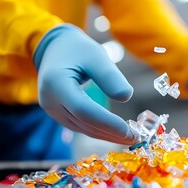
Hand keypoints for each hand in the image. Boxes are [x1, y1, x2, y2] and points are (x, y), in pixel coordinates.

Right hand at [33, 24, 135, 144]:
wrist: (54, 50)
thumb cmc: (78, 49)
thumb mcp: (96, 55)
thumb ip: (110, 76)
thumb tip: (126, 97)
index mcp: (56, 82)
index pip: (84, 110)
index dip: (107, 122)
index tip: (130, 130)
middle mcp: (50, 101)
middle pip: (84, 123)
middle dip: (112, 133)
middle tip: (137, 138)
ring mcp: (52, 110)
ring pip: (84, 129)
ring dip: (108, 135)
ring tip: (132, 137)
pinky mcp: (59, 115)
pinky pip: (81, 126)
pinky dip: (100, 130)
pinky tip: (117, 132)